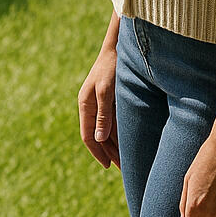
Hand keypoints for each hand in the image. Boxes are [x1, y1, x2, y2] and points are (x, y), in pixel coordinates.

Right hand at [78, 47, 120, 170]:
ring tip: (128, 161)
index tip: (108, 166)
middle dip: (109, 153)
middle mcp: (90, 106)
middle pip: (97, 136)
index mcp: (85, 104)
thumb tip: (100, 139)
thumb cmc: (112, 67)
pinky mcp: (110, 100)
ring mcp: (100, 103)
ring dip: (115, 146)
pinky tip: (130, 143)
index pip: (88, 136)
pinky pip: (113, 122)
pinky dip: (120, 134)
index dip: (97, 152)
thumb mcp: (106, 91)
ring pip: (106, 131)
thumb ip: (103, 114)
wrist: (119, 47)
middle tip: (123, 169)